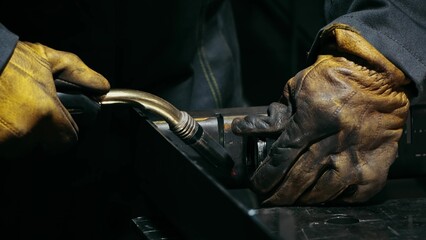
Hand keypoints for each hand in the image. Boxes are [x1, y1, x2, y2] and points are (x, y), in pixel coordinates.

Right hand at [0, 41, 109, 156]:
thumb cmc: (6, 58)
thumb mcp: (48, 59)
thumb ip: (80, 74)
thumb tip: (102, 87)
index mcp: (44, 113)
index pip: (66, 141)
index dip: (62, 132)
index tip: (56, 126)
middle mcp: (23, 130)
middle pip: (38, 144)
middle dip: (35, 131)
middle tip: (25, 109)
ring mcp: (2, 138)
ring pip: (16, 147)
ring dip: (15, 134)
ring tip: (8, 109)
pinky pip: (0, 144)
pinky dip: (1, 132)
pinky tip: (0, 114)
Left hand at [232, 25, 410, 204]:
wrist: (375, 75)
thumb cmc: (332, 80)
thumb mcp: (296, 89)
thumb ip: (275, 115)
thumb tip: (246, 129)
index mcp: (313, 119)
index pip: (281, 157)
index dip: (266, 176)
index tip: (257, 184)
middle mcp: (335, 141)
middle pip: (298, 179)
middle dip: (278, 194)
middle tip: (268, 197)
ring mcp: (357, 157)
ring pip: (322, 192)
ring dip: (302, 200)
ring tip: (290, 200)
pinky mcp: (375, 167)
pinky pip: (352, 195)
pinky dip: (333, 199)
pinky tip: (321, 197)